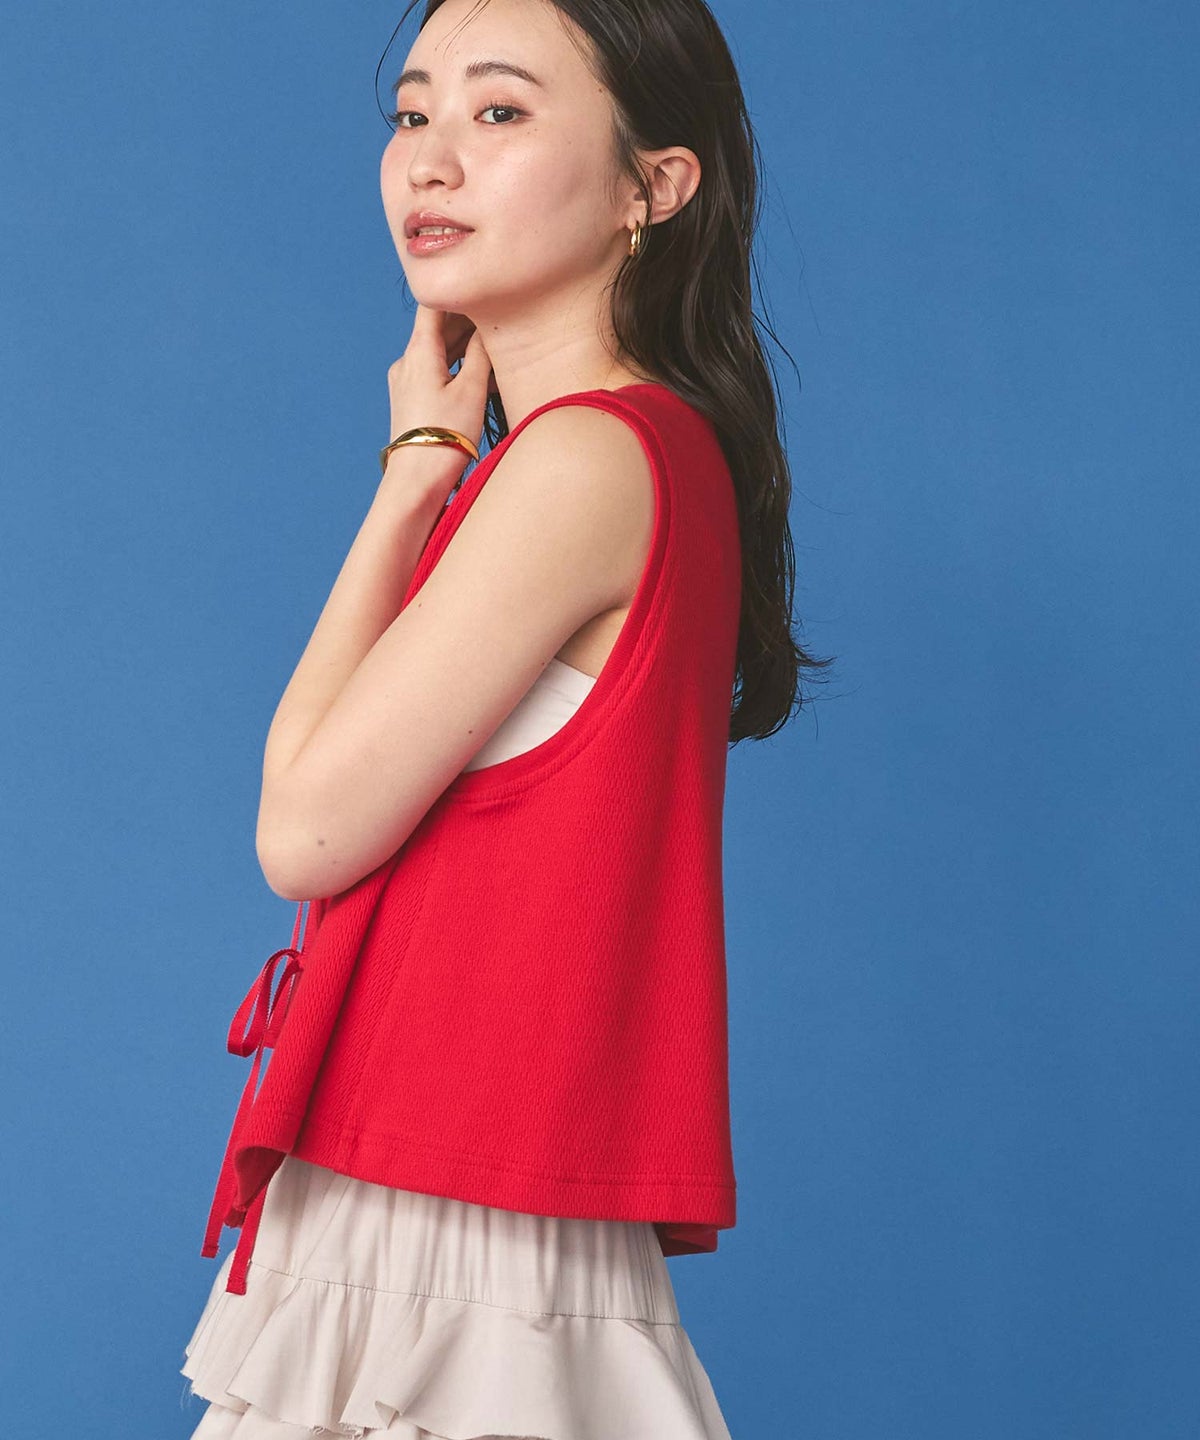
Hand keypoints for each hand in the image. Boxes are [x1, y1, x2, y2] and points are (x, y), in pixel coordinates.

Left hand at [385, 304, 493, 470]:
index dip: (460, 294)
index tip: (484, 292)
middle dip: (469, 322)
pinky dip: (457, 369)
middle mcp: (407, 361)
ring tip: (496, 353)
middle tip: (501, 322)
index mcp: (419, 351)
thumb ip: (481, 353)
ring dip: (466, 348)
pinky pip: (435, 373)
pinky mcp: (411, 400)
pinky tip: (480, 379)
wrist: (415, 482)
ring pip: (439, 351)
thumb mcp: (472, 391)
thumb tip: (486, 329)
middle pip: (438, 328)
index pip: (435, 304)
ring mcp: (406, 381)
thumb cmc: (445, 438)